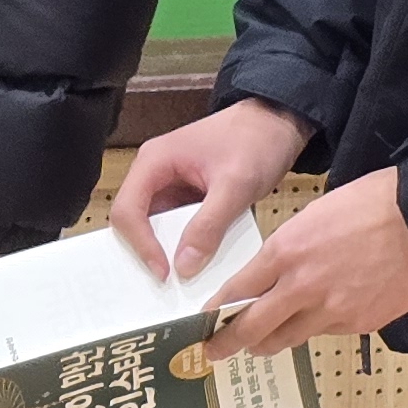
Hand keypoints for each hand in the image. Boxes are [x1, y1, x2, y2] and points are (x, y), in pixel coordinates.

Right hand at [106, 99, 311, 277]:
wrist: (280, 122)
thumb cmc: (256, 142)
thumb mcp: (235, 185)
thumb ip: (208, 225)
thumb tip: (183, 267)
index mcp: (153, 162)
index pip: (128, 210)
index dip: (140, 245)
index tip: (164, 273)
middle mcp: (154, 174)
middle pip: (135, 221)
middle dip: (148, 252)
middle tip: (166, 285)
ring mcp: (171, 185)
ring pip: (157, 227)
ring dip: (169, 251)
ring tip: (183, 280)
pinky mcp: (188, 196)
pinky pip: (178, 226)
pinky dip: (186, 245)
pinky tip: (201, 263)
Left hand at [205, 167, 407, 358]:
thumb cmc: (372, 203)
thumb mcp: (315, 215)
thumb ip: (290, 250)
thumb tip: (276, 274)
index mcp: (285, 252)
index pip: (237, 291)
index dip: (216, 311)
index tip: (203, 322)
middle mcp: (301, 288)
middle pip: (252, 329)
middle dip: (228, 344)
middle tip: (214, 352)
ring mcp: (332, 312)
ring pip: (287, 339)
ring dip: (269, 344)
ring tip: (259, 346)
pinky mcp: (359, 325)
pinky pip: (326, 333)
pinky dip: (315, 329)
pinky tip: (316, 320)